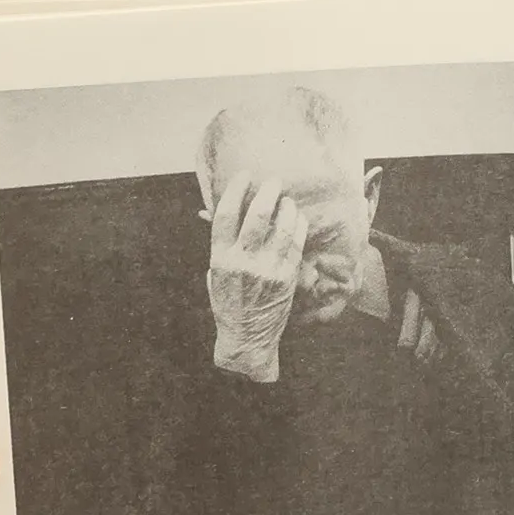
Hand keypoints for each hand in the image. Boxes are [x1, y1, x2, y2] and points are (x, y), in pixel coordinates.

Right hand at [206, 174, 308, 381]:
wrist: (247, 338)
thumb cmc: (229, 304)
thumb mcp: (215, 274)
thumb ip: (221, 245)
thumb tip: (218, 213)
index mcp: (220, 258)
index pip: (225, 215)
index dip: (235, 191)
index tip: (244, 176)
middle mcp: (243, 262)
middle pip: (256, 217)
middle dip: (267, 193)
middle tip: (274, 182)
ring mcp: (267, 270)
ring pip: (281, 229)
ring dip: (286, 209)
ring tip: (288, 200)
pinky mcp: (286, 279)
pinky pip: (295, 245)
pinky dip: (298, 227)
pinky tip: (298, 219)